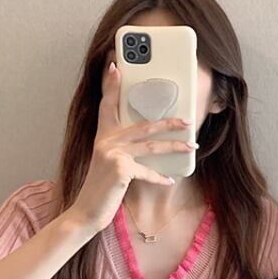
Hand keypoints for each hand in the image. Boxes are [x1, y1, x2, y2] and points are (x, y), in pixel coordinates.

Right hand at [69, 61, 197, 233]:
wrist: (86, 212)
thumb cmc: (101, 190)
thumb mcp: (108, 165)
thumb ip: (122, 152)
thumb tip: (148, 145)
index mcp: (103, 136)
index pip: (107, 105)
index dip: (111, 86)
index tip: (115, 66)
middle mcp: (106, 141)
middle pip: (143, 125)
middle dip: (169, 122)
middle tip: (187, 120)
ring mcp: (112, 154)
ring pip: (152, 145)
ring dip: (175, 146)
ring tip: (191, 146)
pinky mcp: (120, 170)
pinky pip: (147, 171)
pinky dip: (160, 178)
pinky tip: (169, 180)